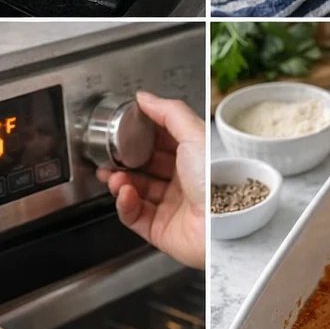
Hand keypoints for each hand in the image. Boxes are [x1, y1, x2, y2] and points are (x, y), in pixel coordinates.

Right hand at [98, 92, 204, 269]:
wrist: (219, 224)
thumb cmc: (214, 179)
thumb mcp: (193, 134)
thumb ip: (168, 112)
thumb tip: (145, 98)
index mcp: (192, 157)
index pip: (161, 142)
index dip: (142, 135)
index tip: (124, 127)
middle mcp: (182, 182)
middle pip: (145, 167)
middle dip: (124, 160)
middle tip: (110, 153)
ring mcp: (170, 207)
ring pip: (135, 191)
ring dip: (120, 181)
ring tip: (111, 174)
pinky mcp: (160, 230)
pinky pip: (134, 215)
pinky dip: (124, 204)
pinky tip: (123, 192)